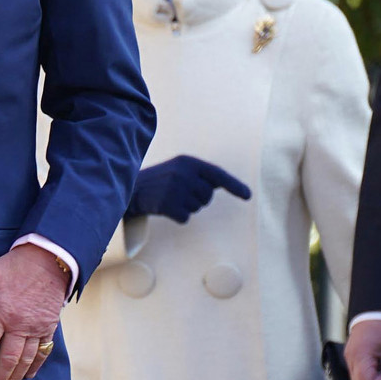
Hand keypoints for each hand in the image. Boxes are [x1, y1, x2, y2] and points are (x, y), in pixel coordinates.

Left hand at [0, 243, 66, 379]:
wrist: (49, 259)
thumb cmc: (14, 266)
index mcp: (1, 312)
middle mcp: (20, 325)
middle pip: (6, 360)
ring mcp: (37, 328)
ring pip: (25, 361)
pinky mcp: (49, 328)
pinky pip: (42, 352)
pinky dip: (34, 368)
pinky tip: (27, 378)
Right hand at [126, 155, 252, 223]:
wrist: (131, 190)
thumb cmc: (161, 181)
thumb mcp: (180, 169)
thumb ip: (202, 175)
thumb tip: (229, 186)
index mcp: (188, 162)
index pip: (217, 174)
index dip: (234, 185)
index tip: (248, 196)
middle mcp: (183, 173)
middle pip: (207, 196)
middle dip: (198, 199)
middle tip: (179, 193)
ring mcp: (174, 188)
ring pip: (197, 208)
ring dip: (187, 207)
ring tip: (170, 199)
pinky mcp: (167, 204)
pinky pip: (185, 217)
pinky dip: (178, 217)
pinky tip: (166, 209)